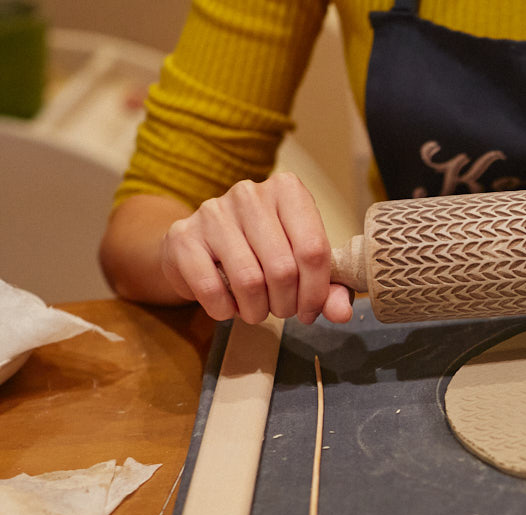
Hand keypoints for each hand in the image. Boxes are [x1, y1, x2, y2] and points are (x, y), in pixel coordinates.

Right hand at [159, 172, 353, 323]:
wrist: (200, 246)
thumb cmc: (261, 252)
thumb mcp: (301, 263)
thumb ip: (328, 287)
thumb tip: (341, 312)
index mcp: (288, 190)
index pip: (313, 250)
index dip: (316, 292)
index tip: (309, 312)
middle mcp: (250, 193)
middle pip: (283, 268)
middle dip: (286, 304)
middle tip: (281, 311)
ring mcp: (213, 211)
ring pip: (249, 281)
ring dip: (257, 310)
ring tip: (256, 311)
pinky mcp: (183, 236)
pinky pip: (211, 288)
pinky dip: (225, 310)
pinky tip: (228, 307)